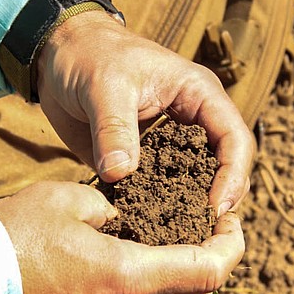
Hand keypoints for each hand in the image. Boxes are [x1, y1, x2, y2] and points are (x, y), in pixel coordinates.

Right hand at [0, 181, 244, 293]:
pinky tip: (138, 270)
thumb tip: (127, 215)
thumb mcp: (68, 201)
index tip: (232, 224)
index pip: (208, 272)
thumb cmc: (10, 243)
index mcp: (128, 277)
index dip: (232, 248)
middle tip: (209, 235)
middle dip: (214, 269)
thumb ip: (113, 205)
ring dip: (185, 286)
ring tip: (177, 249)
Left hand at [36, 11, 253, 216]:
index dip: (233, 175)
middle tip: (202, 233)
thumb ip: (115, 129)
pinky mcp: (145, 160)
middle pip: (225, 167)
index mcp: (199, 95)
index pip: (235, 139)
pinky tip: (149, 229)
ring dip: (192, 208)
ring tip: (180, 238)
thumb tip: (120, 174)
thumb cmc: (89, 55)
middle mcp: (193, 122)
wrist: (59, 55)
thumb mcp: (103, 85)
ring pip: (197, 182)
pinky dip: (160, 208)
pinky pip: (161, 189)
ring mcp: (170, 144)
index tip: (215, 208)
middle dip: (219, 199)